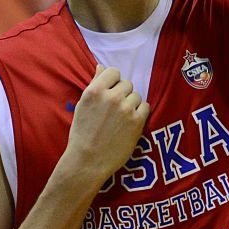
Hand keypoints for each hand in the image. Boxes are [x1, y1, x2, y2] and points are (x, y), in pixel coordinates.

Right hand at [64, 65, 150, 181]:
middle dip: (123, 94)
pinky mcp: (137, 122)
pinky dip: (140, 113)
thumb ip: (94, 84)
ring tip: (121, 118)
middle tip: (115, 110)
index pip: (113, 72)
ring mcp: (126, 109)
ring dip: (132, 104)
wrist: (88, 161)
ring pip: (137, 96)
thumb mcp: (82, 105)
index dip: (113, 81)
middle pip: (127, 84)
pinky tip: (130, 122)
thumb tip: (101, 67)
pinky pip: (146, 107)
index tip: (111, 92)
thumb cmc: (82, 134)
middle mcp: (111, 97)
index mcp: (95, 91)